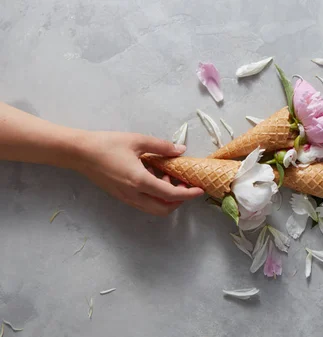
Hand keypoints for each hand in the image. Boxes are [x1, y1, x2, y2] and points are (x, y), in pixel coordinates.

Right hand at [73, 131, 203, 215]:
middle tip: (184, 184)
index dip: (188, 194)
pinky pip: (143, 202)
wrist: (79, 153)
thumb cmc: (107, 144)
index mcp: (139, 181)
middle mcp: (133, 194)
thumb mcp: (137, 140)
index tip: (199, 190)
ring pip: (153, 208)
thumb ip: (161, 146)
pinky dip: (154, 196)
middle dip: (179, 200)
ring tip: (167, 177)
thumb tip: (180, 150)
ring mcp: (126, 197)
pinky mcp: (121, 196)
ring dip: (166, 198)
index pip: (170, 195)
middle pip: (163, 209)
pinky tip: (153, 177)